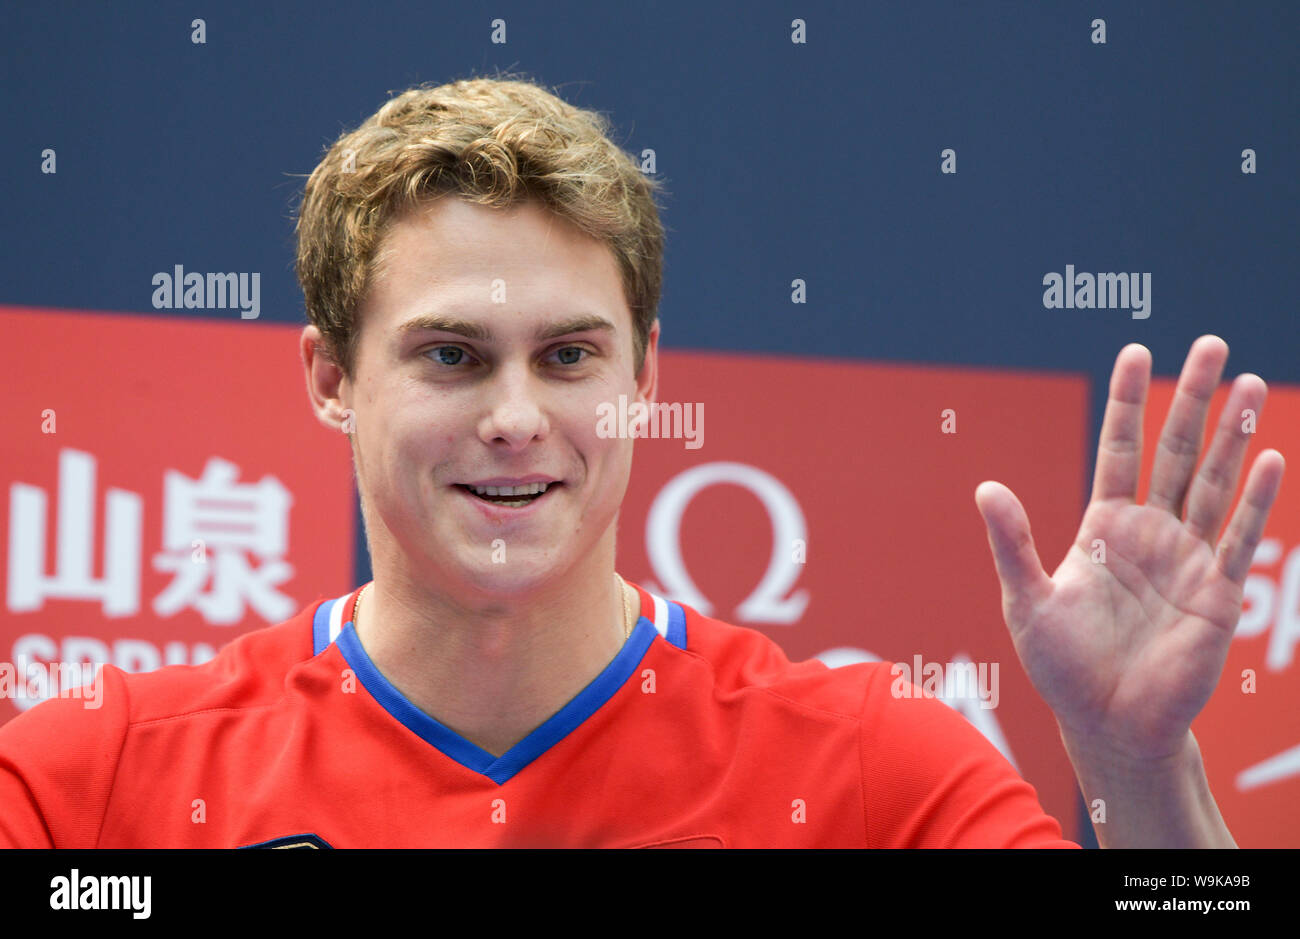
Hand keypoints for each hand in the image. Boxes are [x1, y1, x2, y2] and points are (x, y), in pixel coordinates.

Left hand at [975, 336, 1284, 763]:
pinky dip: (1255, 499)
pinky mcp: (1217, 593)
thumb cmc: (1061, 665)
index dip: (1126, 402)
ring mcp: (1186, 558)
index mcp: (1102, 527)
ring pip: (1214, 482)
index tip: (1134, 351)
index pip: (1117, 448)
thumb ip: (1012, 543)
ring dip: (1233, 434)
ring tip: (1248, 381)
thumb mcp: (1026, 600)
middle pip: (1176, 451)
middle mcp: (1149, 533)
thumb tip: (985, 487)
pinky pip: (1238, 536)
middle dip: (1192, 398)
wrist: (1107, 723)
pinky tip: (1268, 457)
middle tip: (1211, 343)